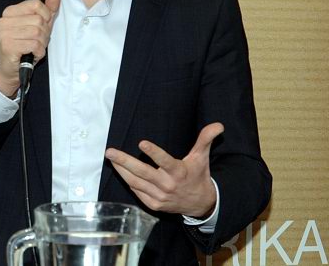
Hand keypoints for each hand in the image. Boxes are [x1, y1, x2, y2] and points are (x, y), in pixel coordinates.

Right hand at [0, 0, 60, 96]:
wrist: (11, 69)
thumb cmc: (24, 46)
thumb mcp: (38, 25)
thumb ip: (48, 8)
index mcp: (10, 12)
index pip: (36, 4)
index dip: (45, 16)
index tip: (41, 26)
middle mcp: (5, 21)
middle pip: (39, 20)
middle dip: (44, 33)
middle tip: (36, 41)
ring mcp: (5, 33)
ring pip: (38, 32)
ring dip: (41, 43)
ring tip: (33, 48)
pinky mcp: (8, 46)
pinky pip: (34, 44)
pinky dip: (38, 51)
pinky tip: (31, 54)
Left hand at [104, 122, 223, 217]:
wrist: (201, 204)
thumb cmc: (198, 175)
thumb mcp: (202, 157)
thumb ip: (206, 139)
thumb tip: (218, 125)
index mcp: (178, 171)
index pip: (164, 161)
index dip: (153, 152)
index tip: (141, 143)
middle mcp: (167, 185)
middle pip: (142, 173)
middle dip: (124, 161)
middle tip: (110, 151)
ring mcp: (159, 197)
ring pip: (135, 183)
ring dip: (121, 170)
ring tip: (111, 159)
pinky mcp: (154, 205)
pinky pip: (137, 192)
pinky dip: (128, 182)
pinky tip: (120, 172)